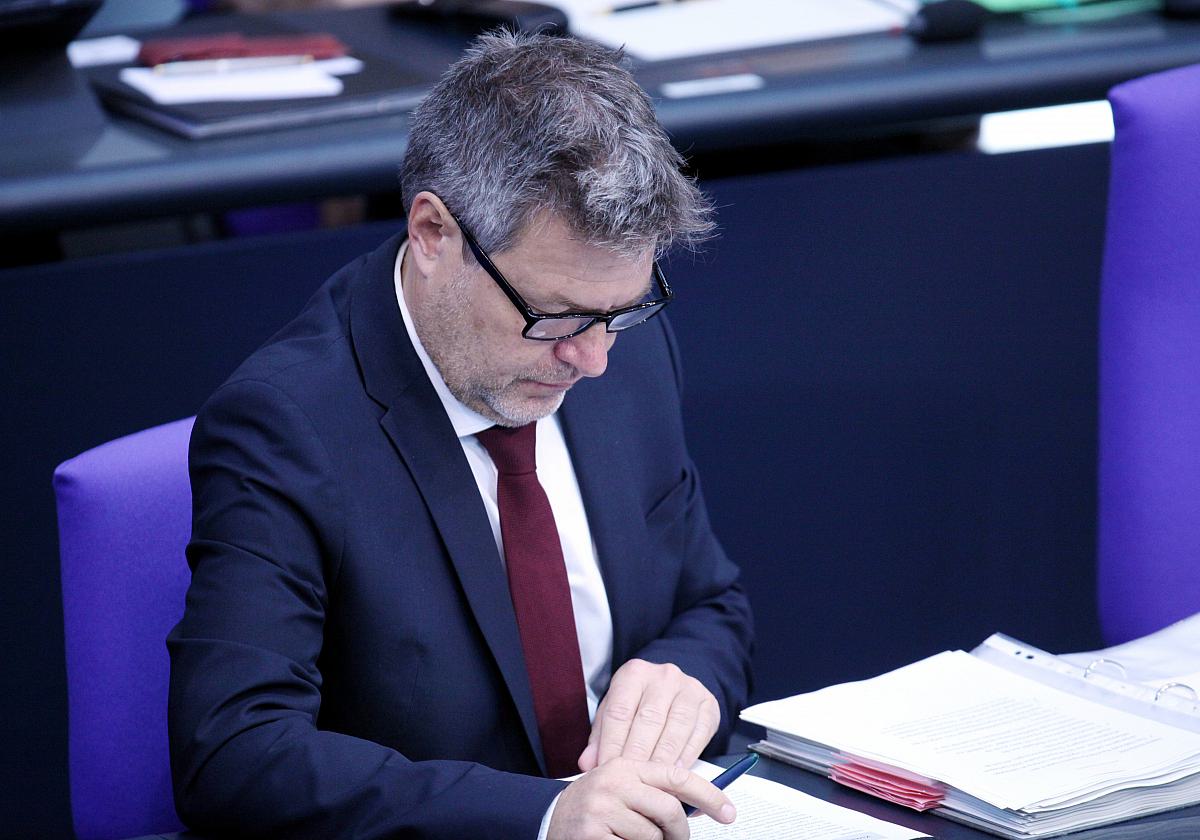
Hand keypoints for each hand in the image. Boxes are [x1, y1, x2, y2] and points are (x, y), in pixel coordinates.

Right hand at [547, 758, 735, 839]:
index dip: (708, 795)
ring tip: (635, 839)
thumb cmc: (596, 805)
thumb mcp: (624, 787)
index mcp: (626, 766)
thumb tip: (700, 805)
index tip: (728, 812)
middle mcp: (614, 783)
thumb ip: (656, 791)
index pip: (677, 776)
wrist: (551, 818)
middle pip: (669, 810)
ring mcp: (601, 810)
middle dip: (679, 832)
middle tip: (676, 839)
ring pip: (653, 836)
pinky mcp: (592, 835)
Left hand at [577, 659, 719, 772]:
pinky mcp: (709, 705)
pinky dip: (686, 757)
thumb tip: (587, 763)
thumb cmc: (640, 703)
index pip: (620, 711)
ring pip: (675, 728)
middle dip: (637, 755)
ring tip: (651, 783)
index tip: (605, 770)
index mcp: (634, 673)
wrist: (675, 688)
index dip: (611, 744)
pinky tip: (675, 774)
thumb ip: (601, 736)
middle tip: (628, 782)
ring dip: (663, 760)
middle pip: (648, 720)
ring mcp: (689, 689)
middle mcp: (663, 677)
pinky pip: (697, 734)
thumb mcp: (616, 710)